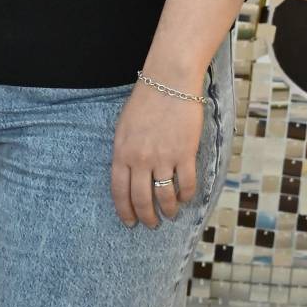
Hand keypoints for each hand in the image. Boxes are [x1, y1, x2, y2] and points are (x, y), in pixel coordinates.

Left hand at [111, 81, 203, 227]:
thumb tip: (128, 175)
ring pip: (164, 196)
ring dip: (168, 210)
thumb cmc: (145, 102)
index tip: (129, 222)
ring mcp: (163, 158)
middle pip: (141, 199)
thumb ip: (124, 152)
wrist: (168, 82)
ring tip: (171, 214)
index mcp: (122, 153)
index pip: (119, 191)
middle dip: (146, 217)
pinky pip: (186, 184)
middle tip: (152, 224)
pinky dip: (186, 195)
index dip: (124, 210)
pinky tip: (186, 197)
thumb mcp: (123, 128)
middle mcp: (140, 159)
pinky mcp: (184, 153)